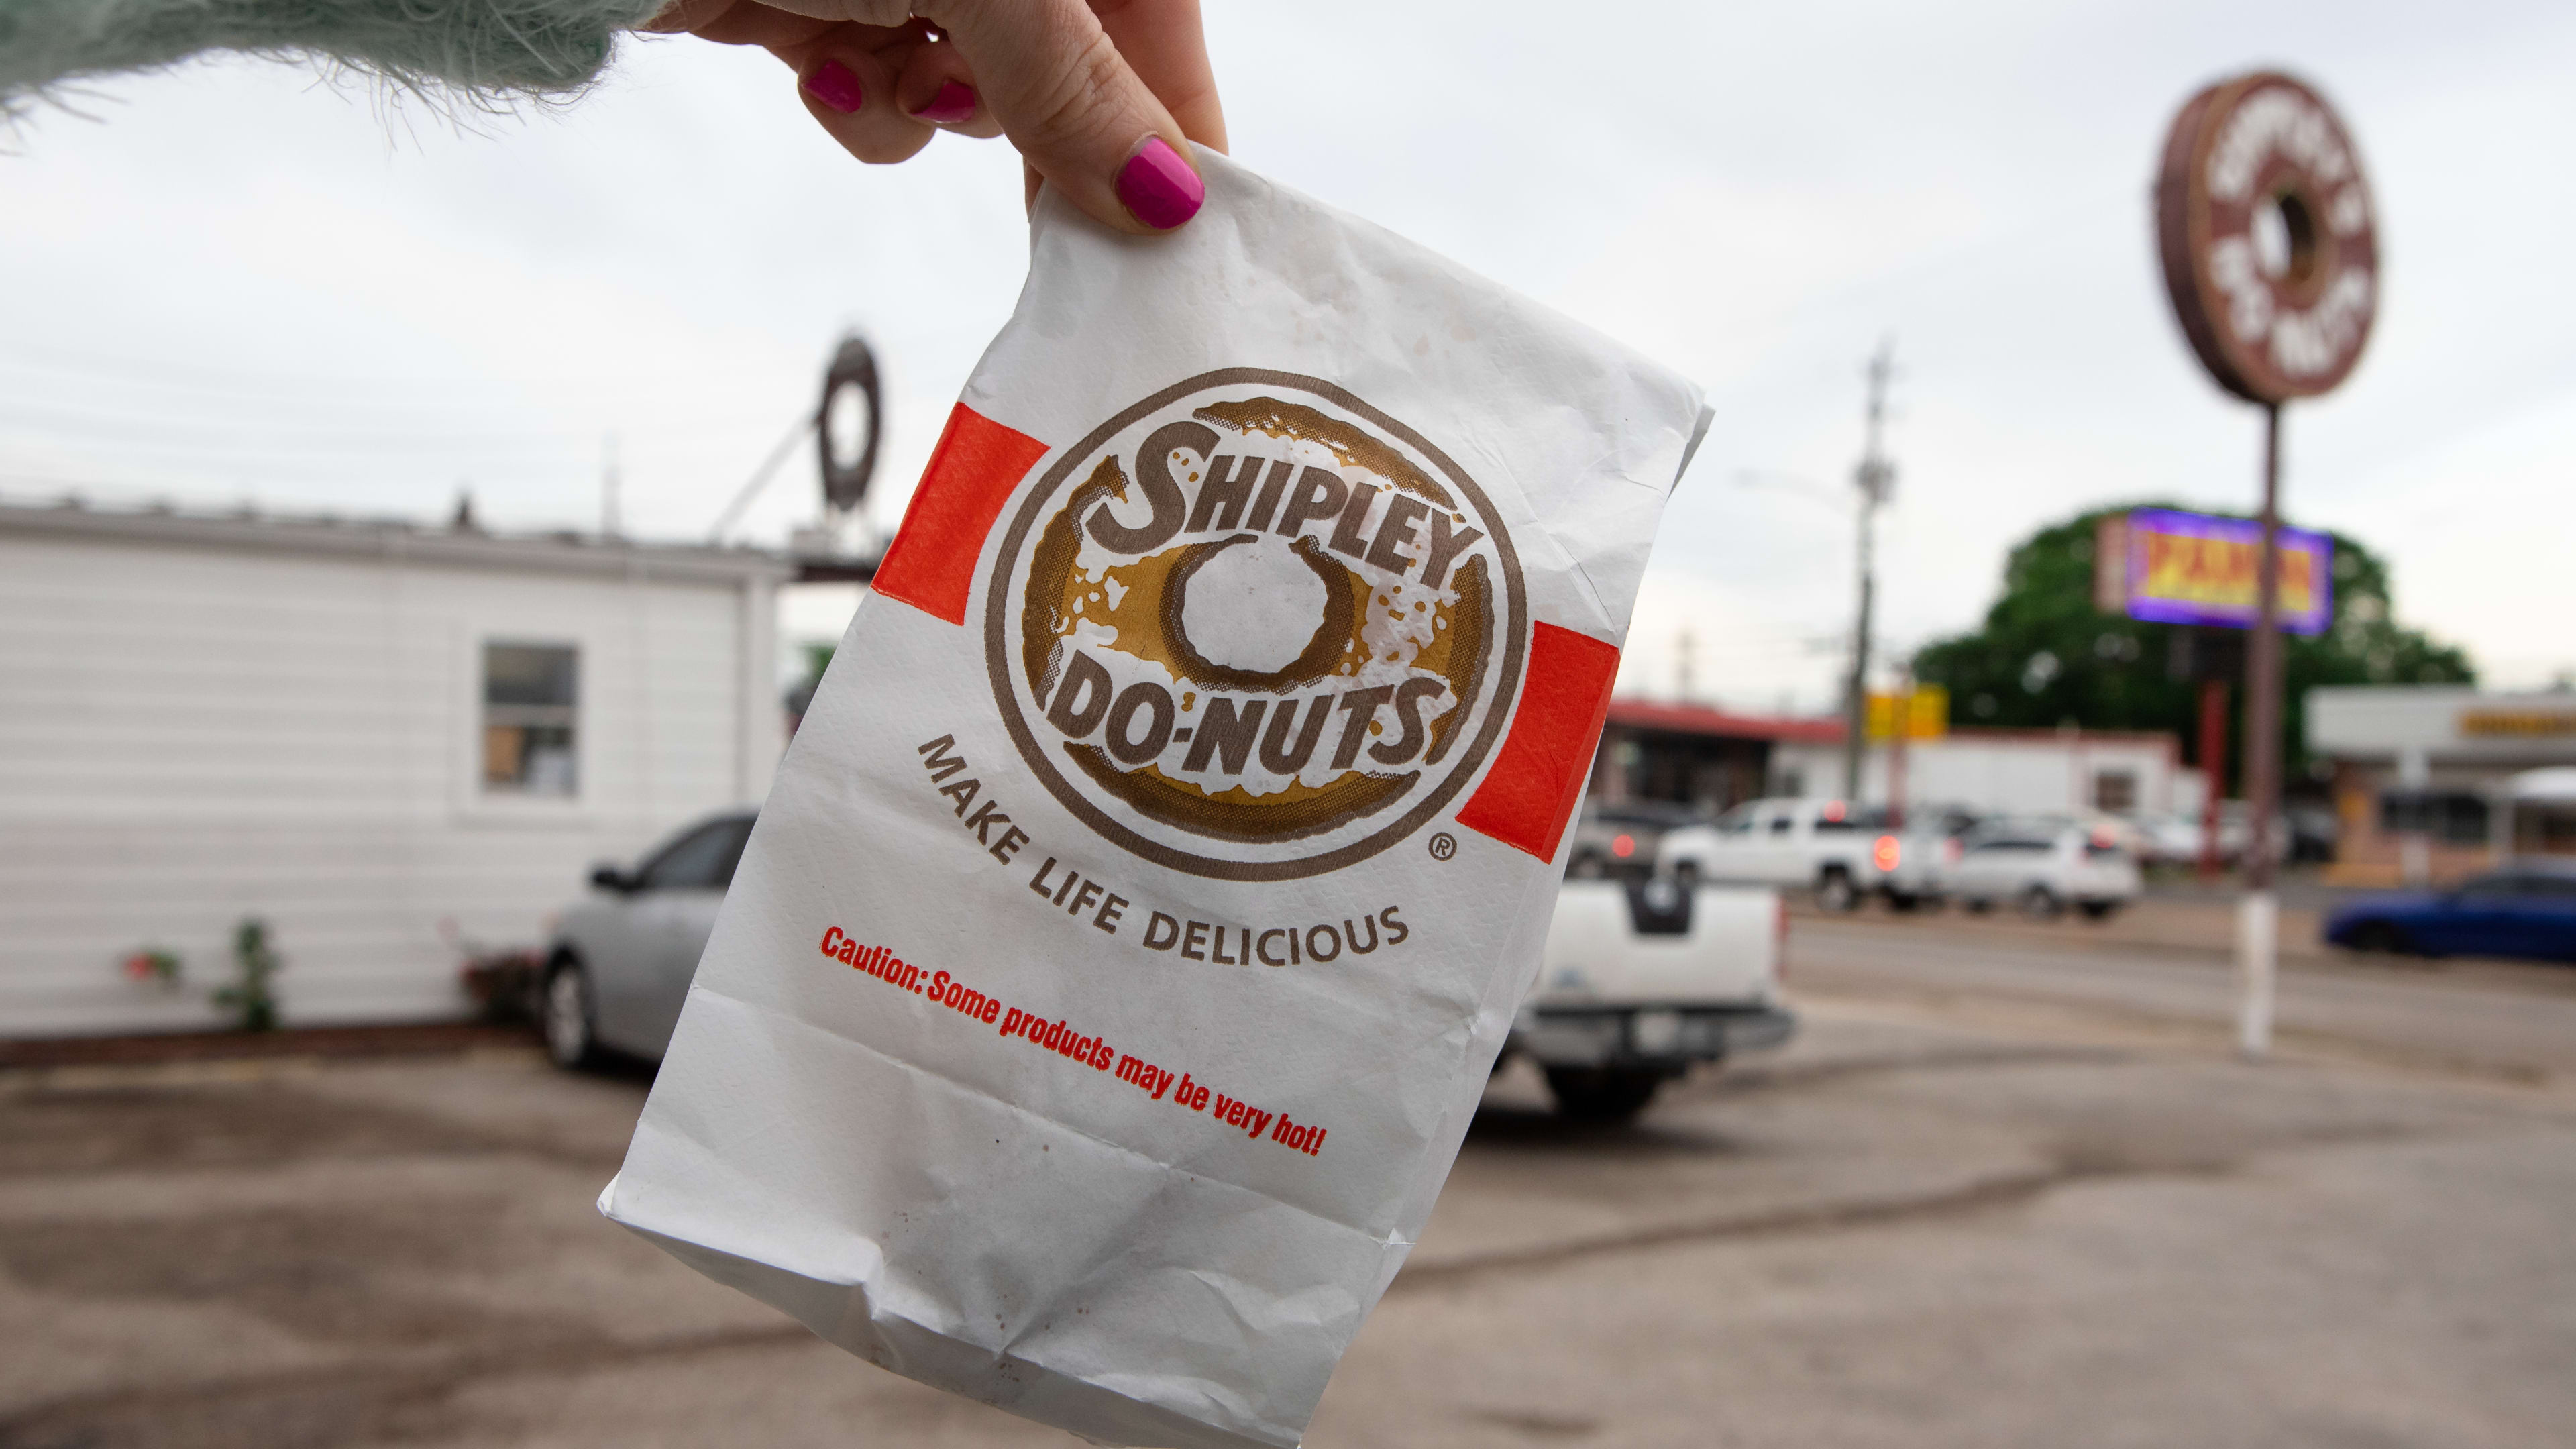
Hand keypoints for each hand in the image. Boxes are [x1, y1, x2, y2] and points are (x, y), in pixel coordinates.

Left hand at [644, 0, 1225, 232]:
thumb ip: (1073, 80)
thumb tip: (1165, 191)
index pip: (1158, 23)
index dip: (1176, 118)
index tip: (1189, 226)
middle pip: (1072, 64)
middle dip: (1049, 131)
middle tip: (1064, 223)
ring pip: (970, 93)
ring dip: (936, 113)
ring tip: (900, 81)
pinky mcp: (818, 2)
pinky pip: (879, 95)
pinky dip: (860, 107)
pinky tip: (822, 67)